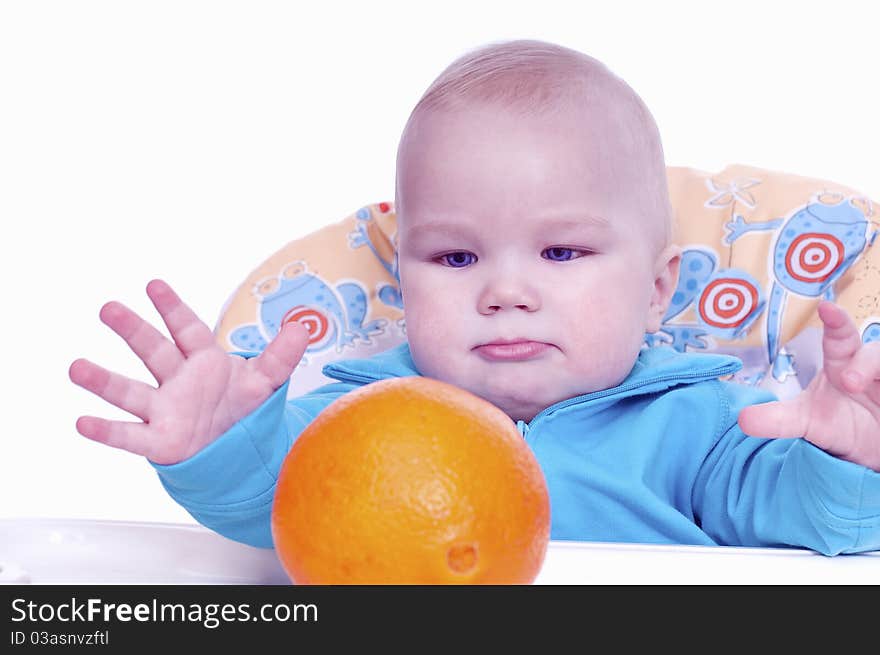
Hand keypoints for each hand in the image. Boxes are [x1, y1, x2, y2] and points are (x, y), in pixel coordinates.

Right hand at [69, 279, 309, 464]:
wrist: (236, 450)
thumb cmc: (242, 408)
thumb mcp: (266, 382)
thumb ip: (282, 356)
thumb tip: (303, 327)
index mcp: (204, 360)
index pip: (187, 329)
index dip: (173, 308)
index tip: (154, 284)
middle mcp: (178, 380)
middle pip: (153, 351)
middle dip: (133, 330)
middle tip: (108, 309)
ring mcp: (164, 409)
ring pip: (131, 391)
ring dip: (104, 380)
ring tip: (76, 367)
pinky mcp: (158, 441)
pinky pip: (128, 435)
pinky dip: (106, 431)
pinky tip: (82, 422)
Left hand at [738, 300, 879, 470]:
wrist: (870, 452)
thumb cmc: (838, 424)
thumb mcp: (808, 424)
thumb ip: (777, 420)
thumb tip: (743, 420)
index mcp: (844, 363)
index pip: (840, 337)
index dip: (836, 321)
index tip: (826, 307)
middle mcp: (872, 367)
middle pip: (877, 353)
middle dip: (867, 363)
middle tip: (851, 382)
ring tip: (861, 387)